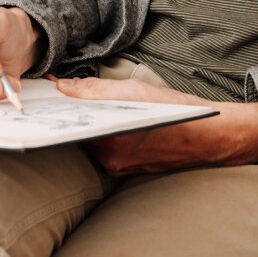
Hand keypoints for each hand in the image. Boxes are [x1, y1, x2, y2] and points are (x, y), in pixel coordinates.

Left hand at [52, 76, 257, 174]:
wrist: (212, 137)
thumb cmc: (178, 112)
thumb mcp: (135, 91)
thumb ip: (95, 90)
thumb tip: (63, 87)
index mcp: (111, 142)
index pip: (70, 125)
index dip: (57, 107)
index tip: (44, 91)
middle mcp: (112, 160)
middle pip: (78, 133)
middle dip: (70, 113)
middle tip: (58, 92)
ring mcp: (120, 168)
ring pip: (90, 141)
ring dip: (85, 122)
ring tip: (81, 101)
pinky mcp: (128, 169)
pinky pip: (105, 148)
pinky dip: (100, 132)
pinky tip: (103, 117)